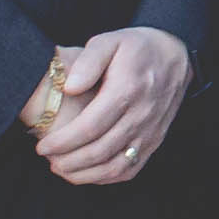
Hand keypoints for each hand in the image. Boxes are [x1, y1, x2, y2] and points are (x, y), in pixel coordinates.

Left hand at [29, 28, 191, 185]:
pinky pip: (130, 169)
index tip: (42, 146)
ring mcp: (150, 132)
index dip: (63, 142)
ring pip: (115, 166)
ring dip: (84, 174)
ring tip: (61, 168)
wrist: (176, 56)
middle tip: (47, 159)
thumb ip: (88, 61)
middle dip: (68, 161)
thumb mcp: (110, 41)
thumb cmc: (137, 48)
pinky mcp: (155, 141)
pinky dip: (105, 177)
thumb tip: (69, 88)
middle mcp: (141, 115)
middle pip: (100, 150)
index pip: (90, 127)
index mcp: (127, 90)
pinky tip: (86, 173)